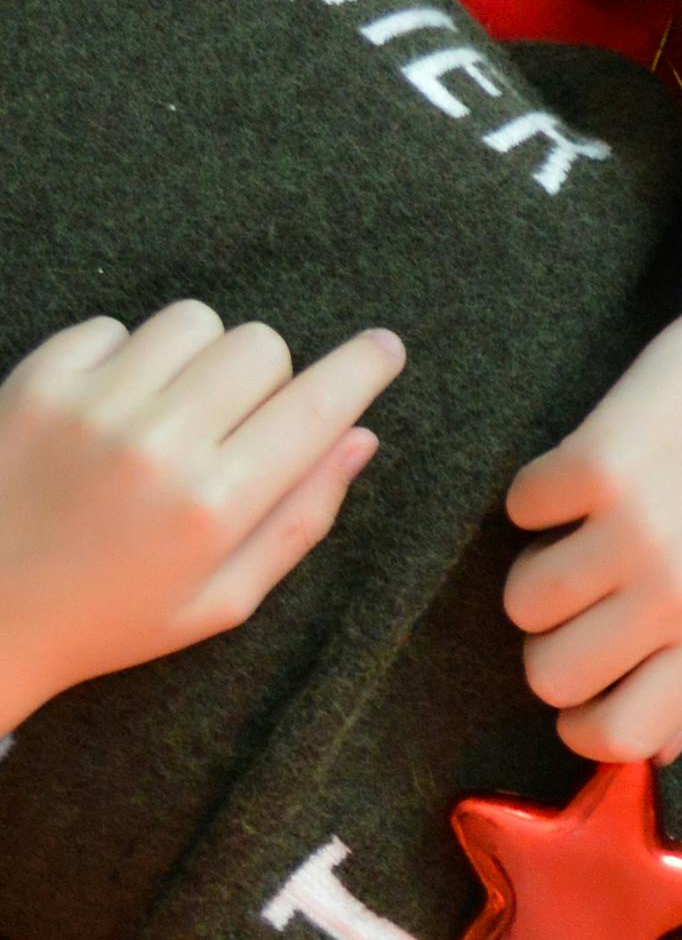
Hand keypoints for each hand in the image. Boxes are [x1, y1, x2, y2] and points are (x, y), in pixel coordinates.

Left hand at [0, 306, 400, 733]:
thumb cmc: (110, 616)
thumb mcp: (223, 599)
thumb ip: (300, 518)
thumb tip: (360, 439)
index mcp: (214, 507)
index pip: (316, 407)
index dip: (363, 369)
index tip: (385, 348)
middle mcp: (158, 444)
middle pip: (260, 347)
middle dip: (268, 377)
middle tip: (237, 422)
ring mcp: (92, 405)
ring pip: (193, 322)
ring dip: (199, 357)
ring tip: (170, 410)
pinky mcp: (37, 380)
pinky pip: (114, 326)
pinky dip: (125, 357)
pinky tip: (110, 410)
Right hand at [504, 272, 681, 764]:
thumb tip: (656, 753)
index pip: (623, 738)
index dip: (583, 722)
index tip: (582, 689)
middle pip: (550, 675)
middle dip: (553, 641)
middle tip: (587, 592)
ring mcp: (640, 533)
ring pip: (521, 602)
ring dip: (540, 566)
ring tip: (591, 528)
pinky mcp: (598, 465)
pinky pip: (519, 513)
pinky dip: (540, 493)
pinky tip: (593, 472)